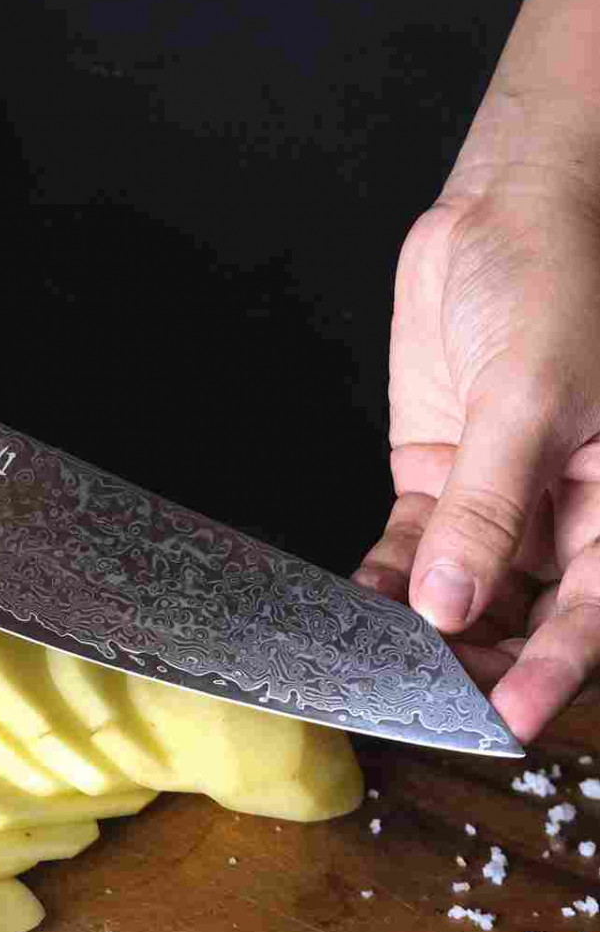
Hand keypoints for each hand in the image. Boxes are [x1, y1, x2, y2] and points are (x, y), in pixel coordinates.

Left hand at [355, 91, 599, 743]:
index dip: (555, 667)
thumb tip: (455, 605)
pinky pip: (415, 542)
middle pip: (525, 610)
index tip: (506, 718)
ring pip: (464, 585)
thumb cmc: (556, 286)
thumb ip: (492, 505)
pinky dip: (386, 573)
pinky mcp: (443, 474)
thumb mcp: (531, 396)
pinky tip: (356, 603)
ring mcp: (500, 497)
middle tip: (421, 695)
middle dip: (478, 656)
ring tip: (375, 659)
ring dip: (422, 623)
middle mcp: (566, 511)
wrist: (508, 213)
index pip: (593, 607)